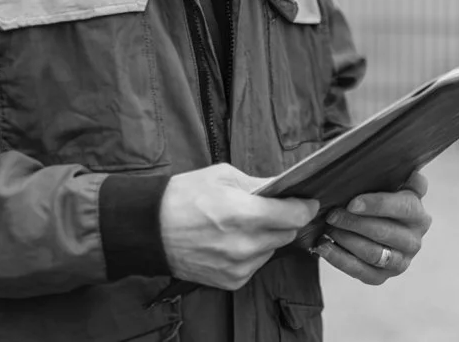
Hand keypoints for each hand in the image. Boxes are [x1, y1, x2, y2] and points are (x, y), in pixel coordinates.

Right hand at [159, 164, 318, 290]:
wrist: (151, 229)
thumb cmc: (184, 196)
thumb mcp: (222, 176)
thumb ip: (258, 184)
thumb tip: (283, 187)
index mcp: (243, 213)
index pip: (293, 216)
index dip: (305, 206)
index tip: (308, 200)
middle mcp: (244, 245)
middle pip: (286, 234)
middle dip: (284, 219)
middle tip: (270, 207)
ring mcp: (237, 267)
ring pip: (271, 249)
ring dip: (267, 236)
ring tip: (244, 223)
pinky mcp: (230, 282)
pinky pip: (255, 265)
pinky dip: (252, 252)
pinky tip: (232, 239)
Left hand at [313, 171, 430, 283]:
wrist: (378, 220)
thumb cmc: (382, 195)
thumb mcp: (394, 181)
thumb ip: (404, 176)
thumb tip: (415, 174)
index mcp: (418, 214)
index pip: (402, 208)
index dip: (377, 205)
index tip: (352, 203)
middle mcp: (413, 241)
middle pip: (384, 232)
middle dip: (354, 223)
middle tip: (332, 214)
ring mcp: (399, 262)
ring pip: (372, 254)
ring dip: (346, 240)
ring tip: (328, 228)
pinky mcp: (382, 277)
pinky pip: (361, 272)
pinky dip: (340, 260)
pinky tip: (324, 247)